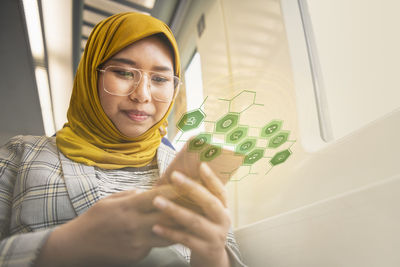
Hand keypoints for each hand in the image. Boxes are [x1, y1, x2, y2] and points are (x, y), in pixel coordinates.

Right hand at [35, 185, 180, 266]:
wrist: (78, 245)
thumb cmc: (94, 218)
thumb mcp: (111, 200)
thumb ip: (132, 195)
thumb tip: (149, 192)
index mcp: (128, 207)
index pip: (158, 196)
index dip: (176, 190)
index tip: (189, 184)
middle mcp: (135, 224)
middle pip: (168, 216)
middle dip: (185, 208)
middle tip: (200, 203)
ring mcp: (137, 242)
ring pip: (168, 234)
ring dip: (180, 226)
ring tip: (194, 219)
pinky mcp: (137, 254)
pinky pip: (155, 244)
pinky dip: (163, 237)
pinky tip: (171, 232)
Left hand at [152, 163, 231, 266]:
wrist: (212, 260)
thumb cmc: (204, 230)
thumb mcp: (208, 215)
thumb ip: (199, 199)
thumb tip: (180, 176)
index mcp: (224, 208)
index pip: (220, 190)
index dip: (211, 178)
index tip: (201, 164)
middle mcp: (223, 220)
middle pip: (209, 202)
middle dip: (191, 188)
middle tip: (174, 176)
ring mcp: (216, 236)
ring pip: (195, 221)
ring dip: (174, 210)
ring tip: (156, 201)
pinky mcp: (206, 250)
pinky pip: (185, 239)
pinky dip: (170, 232)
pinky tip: (156, 226)